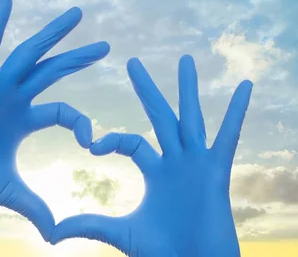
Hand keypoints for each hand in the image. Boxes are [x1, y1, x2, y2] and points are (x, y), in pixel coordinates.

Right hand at [0, 0, 108, 240]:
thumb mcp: (11, 192)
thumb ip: (36, 206)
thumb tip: (58, 234)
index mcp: (25, 120)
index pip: (65, 111)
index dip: (82, 123)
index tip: (93, 143)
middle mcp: (14, 98)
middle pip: (54, 71)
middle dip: (79, 57)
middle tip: (107, 45)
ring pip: (31, 54)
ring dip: (54, 33)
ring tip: (78, 13)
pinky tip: (7, 1)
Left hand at [51, 55, 252, 256]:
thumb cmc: (166, 252)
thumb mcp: (124, 233)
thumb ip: (92, 225)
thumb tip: (52, 232)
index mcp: (157, 171)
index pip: (131, 141)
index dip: (111, 139)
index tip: (92, 145)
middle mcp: (177, 161)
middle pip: (159, 117)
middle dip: (146, 90)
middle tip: (131, 61)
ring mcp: (198, 163)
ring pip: (190, 118)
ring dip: (187, 89)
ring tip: (185, 60)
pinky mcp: (217, 170)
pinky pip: (229, 136)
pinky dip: (237, 111)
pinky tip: (245, 86)